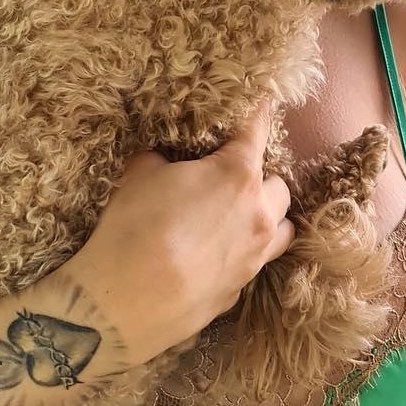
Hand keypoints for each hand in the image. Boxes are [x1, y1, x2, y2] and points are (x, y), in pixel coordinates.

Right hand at [74, 96, 296, 372]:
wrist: (123, 303)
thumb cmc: (133, 228)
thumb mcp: (139, 174)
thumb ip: (163, 158)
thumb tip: (168, 159)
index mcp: (237, 175)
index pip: (258, 130)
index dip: (259, 112)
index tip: (264, 102)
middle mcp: (258, 215)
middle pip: (279, 186)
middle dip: (259, 177)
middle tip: (230, 176)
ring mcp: (254, 257)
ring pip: (281, 229)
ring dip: (266, 218)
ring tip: (239, 217)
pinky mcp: (240, 290)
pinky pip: (255, 262)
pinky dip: (243, 252)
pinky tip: (215, 254)